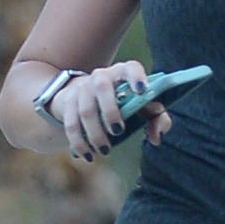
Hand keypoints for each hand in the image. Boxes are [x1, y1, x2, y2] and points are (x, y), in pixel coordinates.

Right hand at [40, 67, 167, 165]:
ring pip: (86, 110)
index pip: (131, 68)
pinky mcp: (67, 102)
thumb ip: (156, 118)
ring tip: (105, 150)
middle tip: (118, 131)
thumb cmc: (122, 101)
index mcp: (123, 72)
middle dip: (110, 111)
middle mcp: (101, 76)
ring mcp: (82, 88)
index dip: (136, 77)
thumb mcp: (142, 106)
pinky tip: (87, 155)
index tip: (141, 90)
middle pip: (103, 89)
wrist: (84, 93)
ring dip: (95, 133)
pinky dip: (78, 142)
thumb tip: (156, 137)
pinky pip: (71, 124)